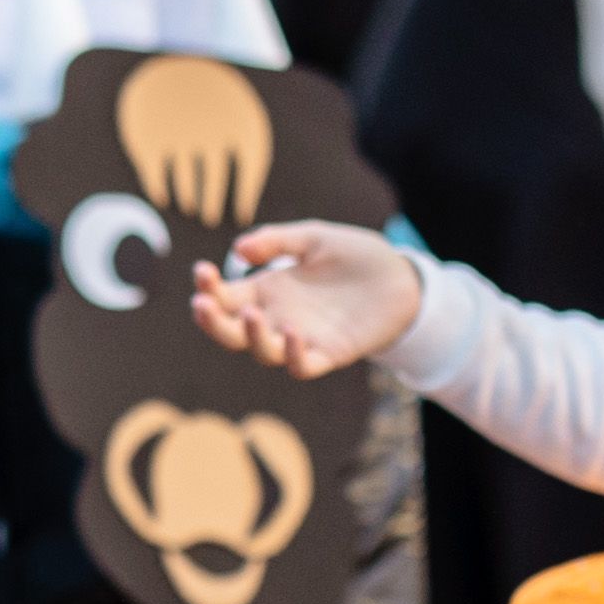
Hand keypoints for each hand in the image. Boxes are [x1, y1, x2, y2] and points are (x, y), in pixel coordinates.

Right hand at [194, 220, 423, 377]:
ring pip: (262, 351)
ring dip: (250, 337)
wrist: (402, 278)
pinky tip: (291, 332)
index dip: (208, 288)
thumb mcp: (315, 238)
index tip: (202, 270)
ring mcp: (301, 338)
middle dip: (212, 322)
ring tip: (251, 314)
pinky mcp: (330, 354)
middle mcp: (277, 317)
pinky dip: (292, 355)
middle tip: (201, 304)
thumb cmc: (356, 256)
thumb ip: (278, 241)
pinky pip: (302, 366)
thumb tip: (239, 250)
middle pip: (232, 331)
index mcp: (268, 290)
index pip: (226, 296)